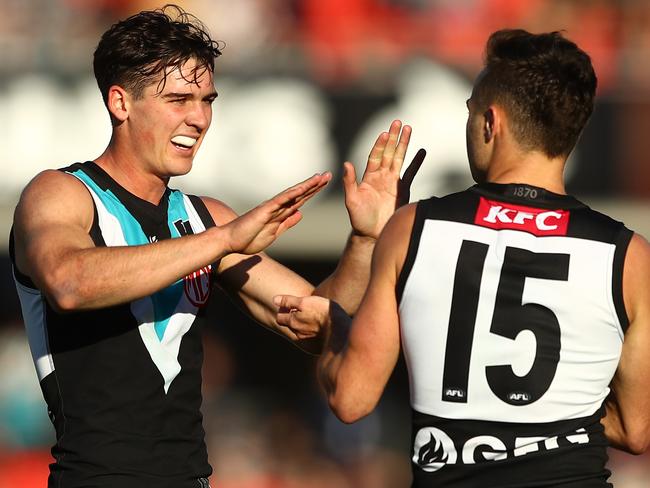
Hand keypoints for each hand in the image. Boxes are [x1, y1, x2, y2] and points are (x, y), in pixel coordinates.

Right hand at [223, 172, 330, 254]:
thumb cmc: (249, 238)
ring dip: (307, 186)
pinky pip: (281, 200)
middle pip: (300, 194)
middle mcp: (277, 207)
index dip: (313, 193)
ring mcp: (271, 207)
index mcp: (280, 213)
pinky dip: (292, 193)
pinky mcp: (265, 210)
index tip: (325, 185)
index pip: (300, 201)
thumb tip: (300, 214)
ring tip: (320, 177)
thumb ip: (287, 223)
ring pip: (293, 194)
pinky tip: (303, 187)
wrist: (231, 241)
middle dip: (314, 185)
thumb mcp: (275, 233)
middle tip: (328, 175)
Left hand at [274, 294, 331, 339]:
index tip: (292, 305)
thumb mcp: (305, 302)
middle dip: (293, 318)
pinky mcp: (316, 344)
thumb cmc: (323, 312)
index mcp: (293, 322)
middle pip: (290, 325)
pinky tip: (320, 326)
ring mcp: (307, 339)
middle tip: (303, 310)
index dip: (284, 311)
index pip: (280, 318)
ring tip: (314, 317)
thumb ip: (289, 301)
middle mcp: (297, 333)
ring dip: (303, 324)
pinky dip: (311, 331)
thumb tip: (274, 299)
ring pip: (300, 331)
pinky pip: (310, 336)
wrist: (340, 329)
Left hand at [344, 120, 425, 238]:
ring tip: (409, 129)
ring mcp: (393, 182)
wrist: (372, 234)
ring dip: (404, 144)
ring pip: (399, 158)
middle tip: (398, 122)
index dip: (380, 144)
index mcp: (369, 177)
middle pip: (388, 152)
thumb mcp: (351, 200)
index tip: (385, 133)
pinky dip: (416, 163)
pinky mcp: (403, 190)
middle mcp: (381, 176)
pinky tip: (422, 152)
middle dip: (393, 138)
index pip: (375, 156)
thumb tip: (346, 163)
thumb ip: (350, 182)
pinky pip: (411, 173)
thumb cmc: (359, 219)